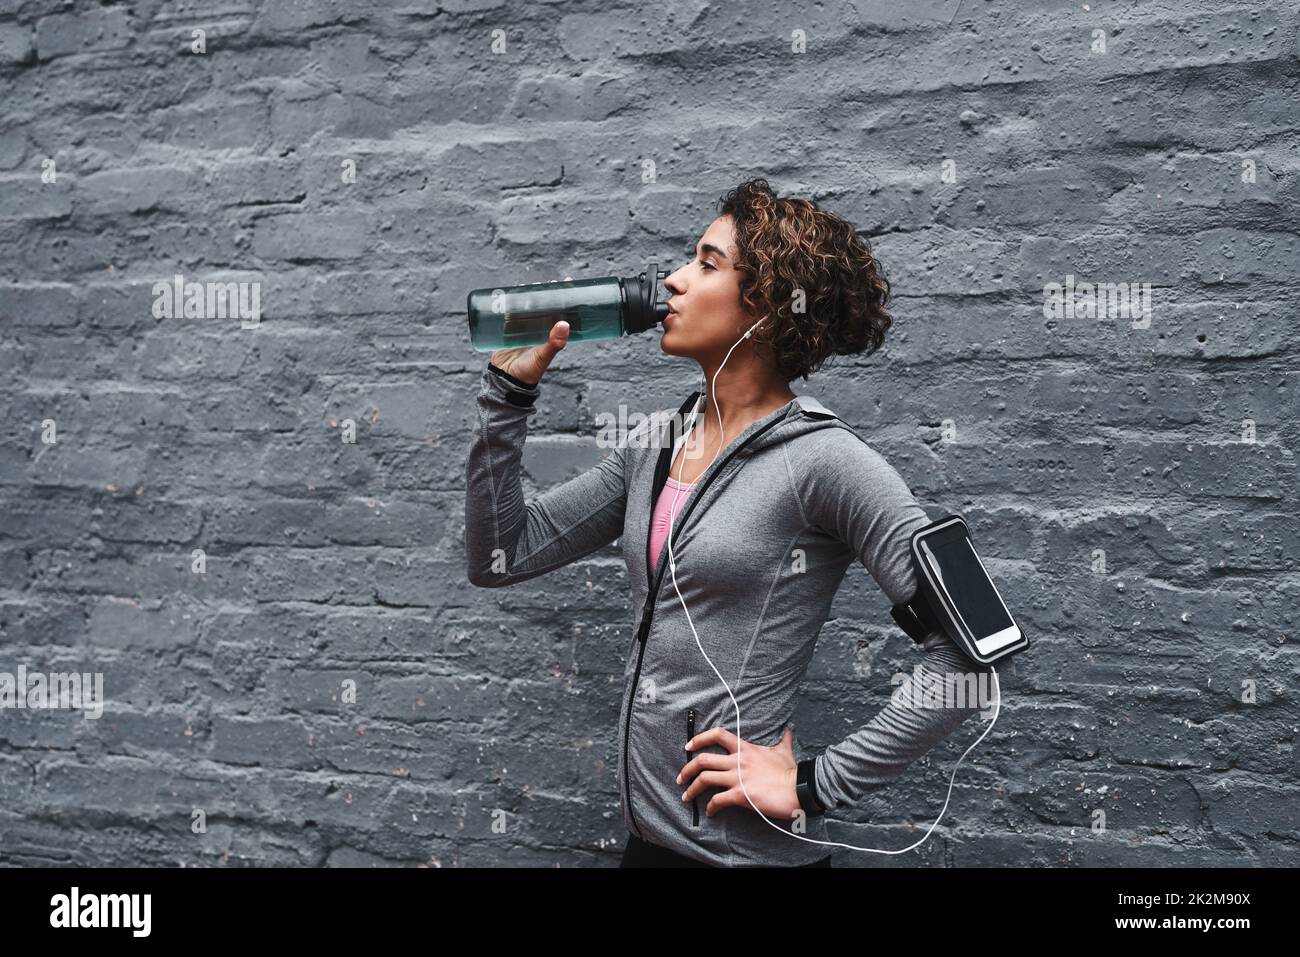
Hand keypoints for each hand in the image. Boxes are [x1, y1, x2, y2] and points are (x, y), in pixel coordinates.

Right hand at [488, 276, 572, 385]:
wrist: (505, 380)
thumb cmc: (528, 372)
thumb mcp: (543, 357)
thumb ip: (554, 343)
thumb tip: (564, 324)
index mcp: (551, 335)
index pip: (560, 311)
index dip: (564, 297)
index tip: (568, 281)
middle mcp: (539, 329)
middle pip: (544, 306)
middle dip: (546, 293)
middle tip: (547, 283)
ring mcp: (523, 328)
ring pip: (527, 307)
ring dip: (528, 296)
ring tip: (529, 286)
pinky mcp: (508, 329)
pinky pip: (510, 313)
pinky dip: (510, 303)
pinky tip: (510, 294)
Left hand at [677, 724, 800, 820]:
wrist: (799, 788)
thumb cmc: (791, 772)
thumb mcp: (784, 751)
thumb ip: (783, 740)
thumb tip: (788, 730)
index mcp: (745, 749)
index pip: (717, 735)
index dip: (699, 739)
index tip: (688, 746)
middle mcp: (738, 761)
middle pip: (703, 760)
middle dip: (687, 769)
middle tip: (681, 777)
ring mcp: (738, 778)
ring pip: (705, 779)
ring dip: (692, 789)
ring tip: (686, 796)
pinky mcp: (741, 795)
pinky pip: (718, 800)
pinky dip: (710, 806)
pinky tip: (709, 811)